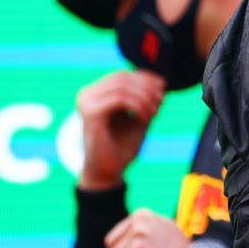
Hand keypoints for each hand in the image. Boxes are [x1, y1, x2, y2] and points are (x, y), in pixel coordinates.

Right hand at [77, 70, 165, 189]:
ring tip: (154, 113)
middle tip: (160, 103)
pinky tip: (145, 119)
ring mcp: (86, 103)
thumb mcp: (139, 116)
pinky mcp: (90, 113)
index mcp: (96, 93)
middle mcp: (87, 94)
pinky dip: (138, 106)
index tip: (162, 93)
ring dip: (145, 98)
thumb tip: (161, 80)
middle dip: (147, 88)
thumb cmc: (122, 145)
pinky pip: (120, 99)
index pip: (124, 75)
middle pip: (123, 77)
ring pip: (123, 86)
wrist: (107, 172)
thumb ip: (147, 98)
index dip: (146, 80)